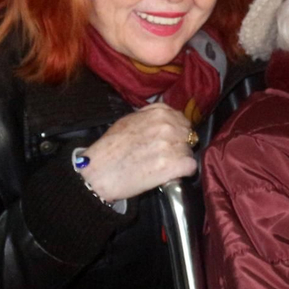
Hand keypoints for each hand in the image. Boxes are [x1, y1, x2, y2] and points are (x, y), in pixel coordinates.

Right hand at [80, 103, 198, 202]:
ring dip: (180, 159)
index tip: (169, 140)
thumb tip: (167, 118)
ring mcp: (172, 146)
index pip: (182, 120)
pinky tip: (170, 175)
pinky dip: (183, 172)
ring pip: (189, 152)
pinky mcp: (175, 166)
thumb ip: (150, 117)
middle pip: (187, 136)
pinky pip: (191, 167)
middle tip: (165, 155)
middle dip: (179, 145)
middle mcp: (168, 127)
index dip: (176, 131)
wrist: (98, 172)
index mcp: (159, 113)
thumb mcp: (128, 120)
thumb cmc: (110, 148)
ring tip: (163, 166)